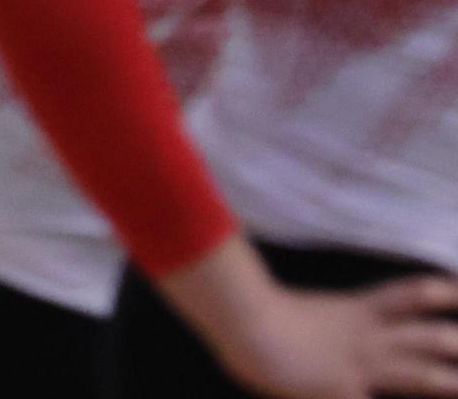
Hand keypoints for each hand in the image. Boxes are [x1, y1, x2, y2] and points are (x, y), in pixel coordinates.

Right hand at [211, 279, 457, 397]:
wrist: (245, 325)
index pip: (410, 294)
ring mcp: (361, 367)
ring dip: (452, 382)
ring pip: (422, 375)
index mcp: (358, 311)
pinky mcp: (345, 393)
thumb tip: (326, 317)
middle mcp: (369, 338)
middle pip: (430, 336)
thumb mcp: (302, 309)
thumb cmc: (259, 308)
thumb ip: (325, 317)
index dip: (444, 292)